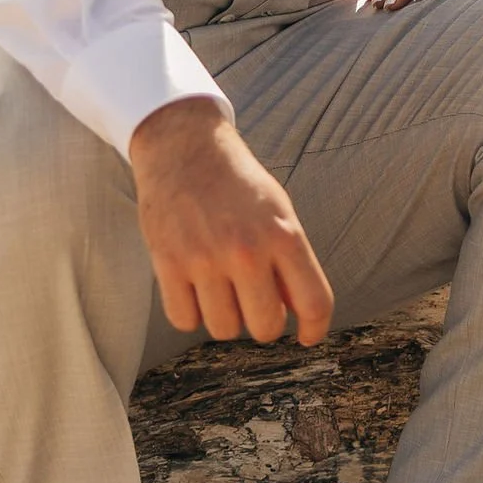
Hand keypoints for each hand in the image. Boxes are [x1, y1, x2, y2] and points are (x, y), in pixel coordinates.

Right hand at [128, 96, 333, 346]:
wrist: (183, 147)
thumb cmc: (236, 182)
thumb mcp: (278, 210)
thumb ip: (290, 259)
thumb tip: (296, 312)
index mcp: (284, 235)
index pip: (314, 302)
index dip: (314, 328)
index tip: (306, 335)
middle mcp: (247, 251)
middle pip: (266, 327)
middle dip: (263, 322)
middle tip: (254, 302)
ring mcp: (205, 259)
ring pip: (224, 329)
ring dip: (225, 316)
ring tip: (221, 287)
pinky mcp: (168, 263)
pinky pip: (184, 320)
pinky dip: (190, 312)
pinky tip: (194, 287)